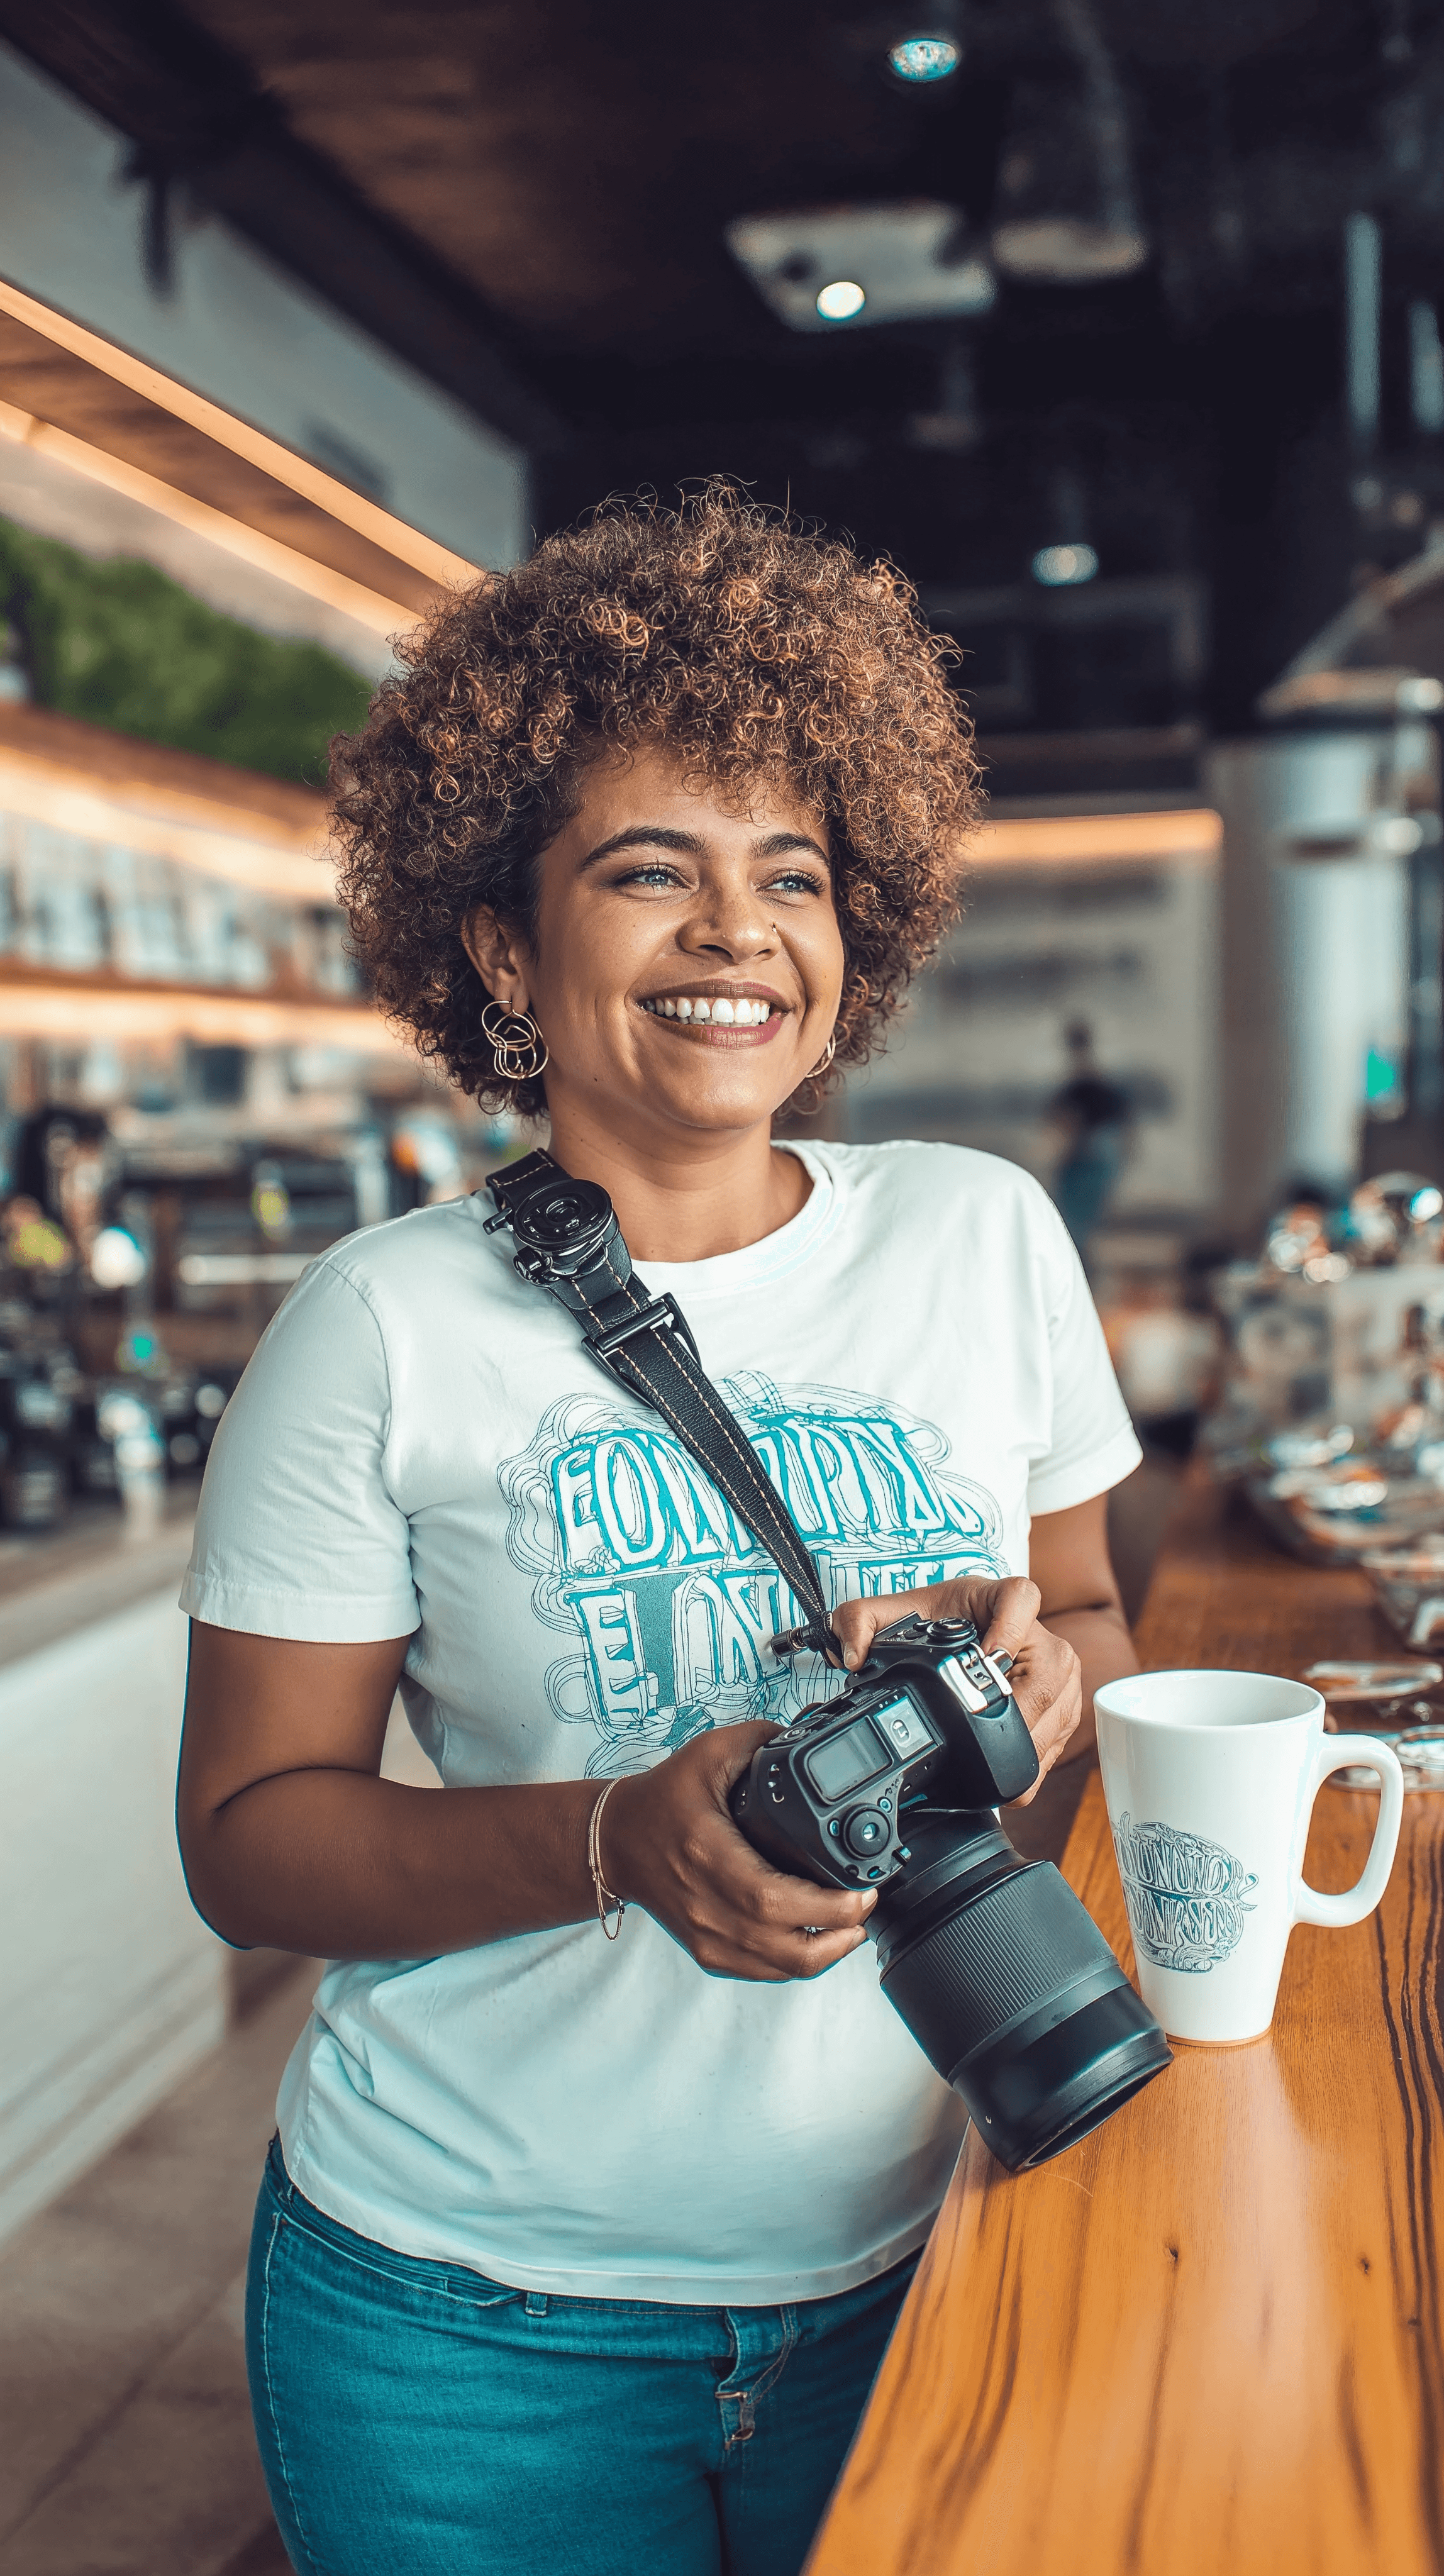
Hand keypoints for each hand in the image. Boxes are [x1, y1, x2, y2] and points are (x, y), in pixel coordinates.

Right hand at [601, 1722, 875, 1981]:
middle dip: (842, 1933)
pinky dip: (799, 1963)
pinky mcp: (708, 1952)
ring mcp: (707, 1936)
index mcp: (710, 1856)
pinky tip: (818, 1940)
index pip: (775, 1900)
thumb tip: (806, 1736)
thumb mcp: (707, 1752)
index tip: (862, 1890)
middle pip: (788, 1947)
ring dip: (828, 1953)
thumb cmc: (661, 1799)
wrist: (616, 1841)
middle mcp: (708, 1906)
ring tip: (852, 1925)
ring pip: (781, 1969)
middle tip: (866, 1904)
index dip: (829, 1906)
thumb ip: (759, 1739)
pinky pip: (764, 1974)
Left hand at [827, 1574, 1081, 1807]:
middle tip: (987, 1733)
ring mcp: (1057, 1673)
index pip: (1022, 1598)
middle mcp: (1039, 1635)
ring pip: (1059, 1709)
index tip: (990, 1656)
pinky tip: (1009, 1773)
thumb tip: (850, 1654)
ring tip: (996, 1763)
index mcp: (1003, 1599)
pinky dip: (1035, 1759)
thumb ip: (857, 1621)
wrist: (961, 1638)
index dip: (1012, 1626)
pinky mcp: (1061, 1707)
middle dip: (1020, 1710)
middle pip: (1050, 1670)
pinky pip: (1059, 1736)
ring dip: (1029, 1742)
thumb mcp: (892, 1614)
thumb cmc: (936, 1624)